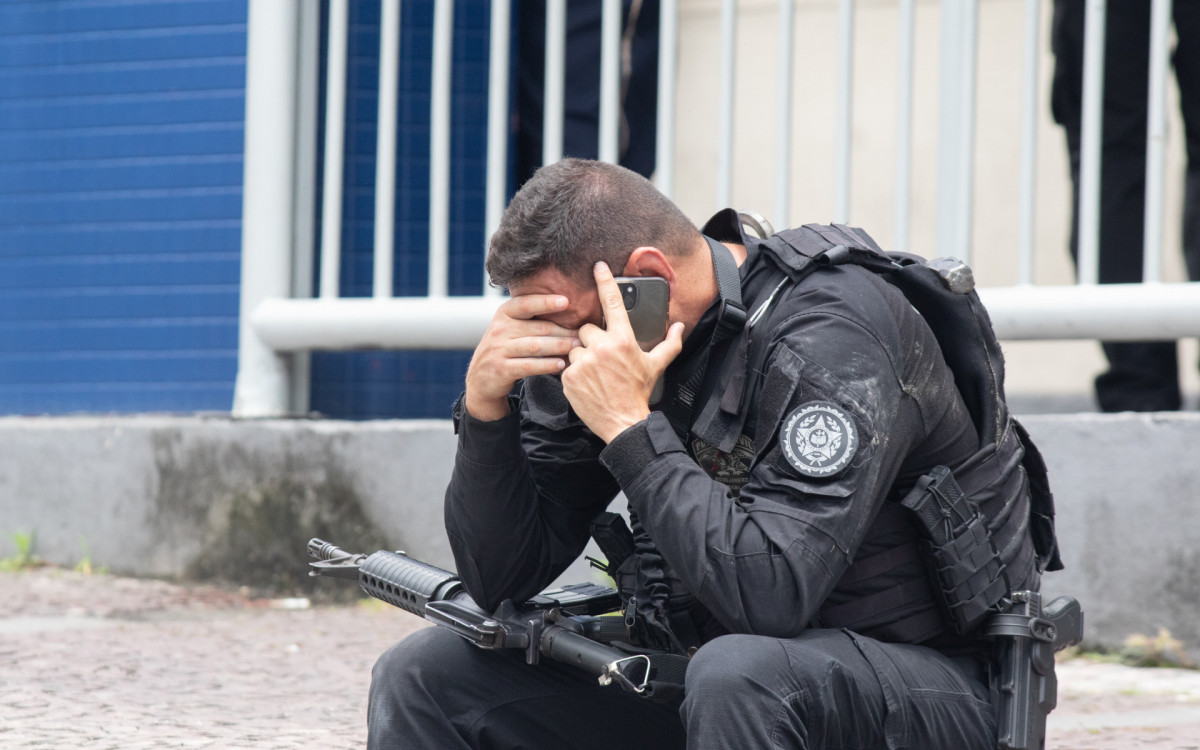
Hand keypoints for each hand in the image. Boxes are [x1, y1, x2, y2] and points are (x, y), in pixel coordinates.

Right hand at [464, 294, 579, 420]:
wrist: (481, 377)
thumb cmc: (506, 348)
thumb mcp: (511, 328)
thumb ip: (531, 318)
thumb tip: (567, 307)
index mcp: (504, 313)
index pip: (526, 304)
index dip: (546, 302)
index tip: (566, 301)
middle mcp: (500, 329)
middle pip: (538, 328)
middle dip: (563, 331)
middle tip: (583, 334)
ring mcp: (498, 349)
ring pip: (535, 346)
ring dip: (559, 347)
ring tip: (577, 348)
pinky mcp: (501, 369)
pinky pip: (529, 365)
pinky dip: (546, 365)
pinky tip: (561, 365)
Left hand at [561, 262, 683, 442]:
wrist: (623, 422)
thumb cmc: (639, 393)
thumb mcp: (656, 366)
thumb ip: (670, 344)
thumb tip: (679, 327)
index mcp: (623, 340)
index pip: (613, 304)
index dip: (605, 282)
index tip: (598, 267)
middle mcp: (602, 348)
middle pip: (587, 329)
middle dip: (592, 341)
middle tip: (602, 358)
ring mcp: (583, 362)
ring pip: (575, 347)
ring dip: (582, 356)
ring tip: (594, 373)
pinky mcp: (569, 376)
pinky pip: (567, 365)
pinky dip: (574, 373)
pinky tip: (587, 383)